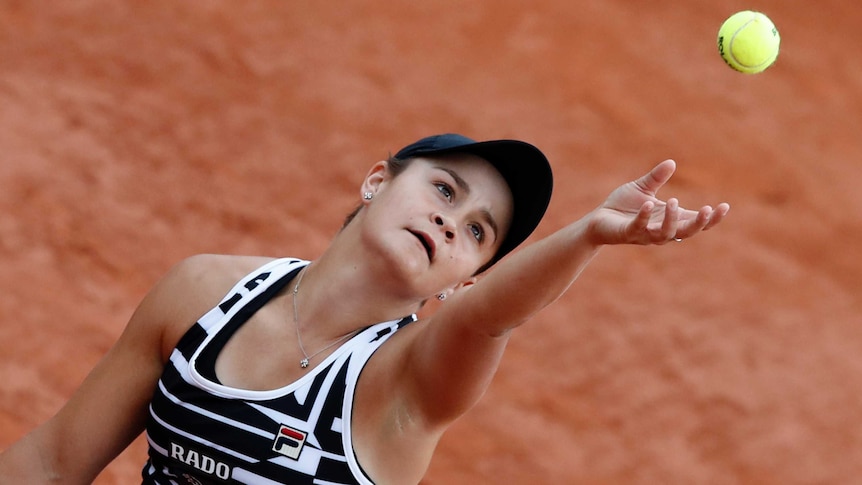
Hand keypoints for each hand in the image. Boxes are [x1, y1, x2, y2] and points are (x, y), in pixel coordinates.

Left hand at [588, 160, 729, 245]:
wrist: (597, 220)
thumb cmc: (622, 207)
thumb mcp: (642, 188)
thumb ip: (657, 178)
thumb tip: (672, 162)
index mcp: (668, 220)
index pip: (694, 223)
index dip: (710, 218)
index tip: (725, 207)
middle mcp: (660, 230)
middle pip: (686, 232)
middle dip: (699, 223)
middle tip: (708, 209)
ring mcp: (644, 234)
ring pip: (664, 234)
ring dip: (672, 219)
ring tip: (674, 201)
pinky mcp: (627, 233)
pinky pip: (638, 227)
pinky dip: (644, 217)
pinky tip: (648, 204)